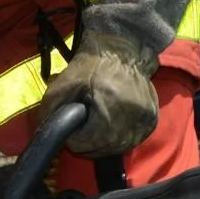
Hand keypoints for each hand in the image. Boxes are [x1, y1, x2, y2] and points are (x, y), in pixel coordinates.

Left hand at [36, 31, 160, 157]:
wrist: (122, 49)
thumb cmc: (92, 65)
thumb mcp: (61, 86)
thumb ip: (49, 114)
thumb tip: (48, 136)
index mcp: (109, 110)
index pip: (86, 144)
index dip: (74, 137)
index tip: (74, 123)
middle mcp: (132, 119)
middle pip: (103, 150)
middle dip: (89, 142)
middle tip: (84, 125)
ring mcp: (145, 122)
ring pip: (119, 148)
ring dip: (104, 143)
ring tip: (97, 124)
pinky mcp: (151, 121)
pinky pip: (132, 140)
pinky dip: (120, 137)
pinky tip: (113, 123)